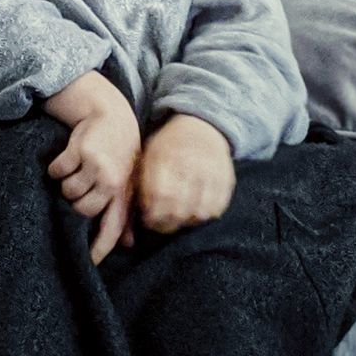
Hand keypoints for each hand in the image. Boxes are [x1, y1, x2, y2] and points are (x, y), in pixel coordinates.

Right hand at [47, 95, 140, 265]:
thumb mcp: (127, 182)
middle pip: (81, 210)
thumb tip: (129, 245)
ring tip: (76, 170)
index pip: (112, 229)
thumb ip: (126, 214)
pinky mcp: (79, 151)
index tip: (89, 262)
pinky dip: (56, 167)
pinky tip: (67, 158)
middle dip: (75, 201)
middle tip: (79, 186)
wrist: (112, 117)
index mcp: (123, 194)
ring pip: (67, 191)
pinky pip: (57, 171)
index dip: (100, 248)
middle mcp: (111, 183)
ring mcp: (95, 166)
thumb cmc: (120, 154)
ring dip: (65, 182)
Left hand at [131, 113, 235, 237]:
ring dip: (187, 221)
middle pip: (180, 209)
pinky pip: (217, 209)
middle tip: (163, 223)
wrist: (201, 124)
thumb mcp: (147, 156)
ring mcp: (211, 171)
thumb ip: (139, 187)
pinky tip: (195, 209)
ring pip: (199, 213)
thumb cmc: (166, 147)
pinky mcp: (227, 179)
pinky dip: (205, 215)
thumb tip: (129, 232)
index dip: (153, 216)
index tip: (148, 220)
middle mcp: (189, 163)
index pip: (160, 196)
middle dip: (168, 224)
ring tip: (179, 215)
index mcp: (164, 156)